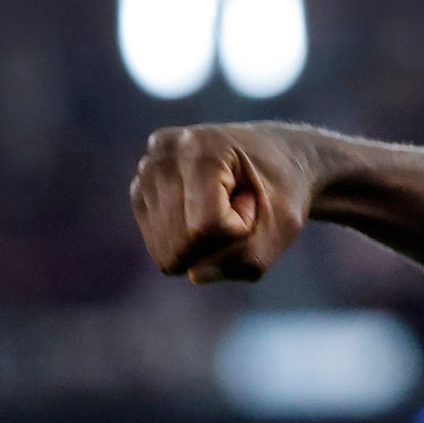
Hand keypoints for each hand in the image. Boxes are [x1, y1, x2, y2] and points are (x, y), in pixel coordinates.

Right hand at [130, 122, 326, 282]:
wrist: (277, 159)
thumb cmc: (283, 191)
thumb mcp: (284, 227)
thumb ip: (248, 258)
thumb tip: (195, 275)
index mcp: (201, 147)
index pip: (205, 227)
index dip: (240, 230)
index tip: (254, 201)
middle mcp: (164, 152)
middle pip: (180, 243)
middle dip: (220, 241)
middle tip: (240, 206)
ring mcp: (146, 170)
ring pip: (166, 251)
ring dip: (203, 243)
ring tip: (223, 206)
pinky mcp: (139, 190)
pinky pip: (160, 247)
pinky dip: (187, 241)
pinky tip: (204, 209)